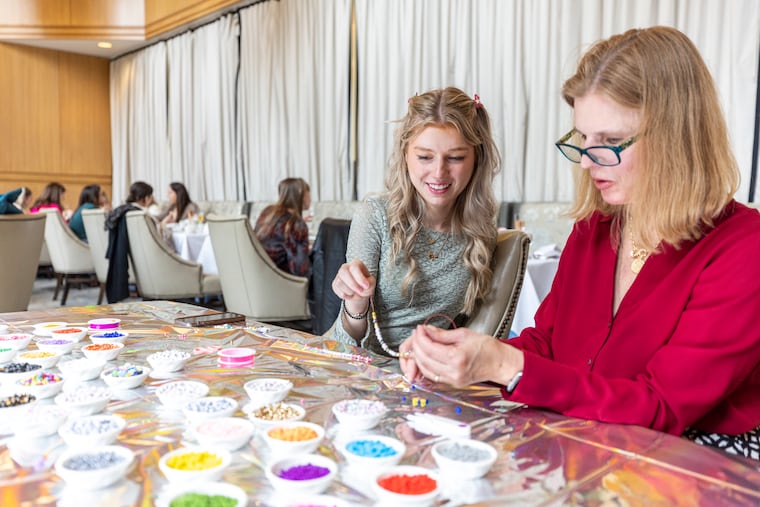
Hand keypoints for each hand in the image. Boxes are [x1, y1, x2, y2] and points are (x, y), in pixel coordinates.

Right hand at [331, 260, 375, 312]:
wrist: (359, 290)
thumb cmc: (366, 283)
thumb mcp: (372, 282)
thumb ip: (370, 284)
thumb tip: (365, 287)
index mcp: (355, 264)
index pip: (354, 268)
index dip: (360, 278)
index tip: (366, 286)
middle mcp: (345, 267)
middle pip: (343, 272)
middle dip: (352, 284)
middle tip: (360, 291)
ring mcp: (338, 276)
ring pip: (340, 283)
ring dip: (349, 291)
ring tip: (356, 293)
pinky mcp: (335, 284)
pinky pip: (337, 290)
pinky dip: (345, 295)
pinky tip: (351, 295)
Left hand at [401, 325, 522, 387]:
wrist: (500, 363)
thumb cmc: (488, 348)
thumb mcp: (464, 334)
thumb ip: (442, 334)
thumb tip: (426, 331)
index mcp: (457, 358)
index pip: (429, 348)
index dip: (420, 337)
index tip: (420, 329)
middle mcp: (453, 371)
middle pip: (424, 359)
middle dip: (416, 345)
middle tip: (418, 335)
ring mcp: (452, 380)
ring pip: (425, 369)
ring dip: (419, 356)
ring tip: (420, 344)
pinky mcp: (452, 383)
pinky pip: (432, 375)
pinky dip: (425, 365)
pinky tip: (425, 356)